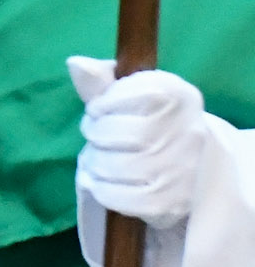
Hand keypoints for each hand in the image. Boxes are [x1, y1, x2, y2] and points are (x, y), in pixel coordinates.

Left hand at [71, 56, 210, 228]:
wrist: (191, 165)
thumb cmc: (150, 121)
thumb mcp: (131, 94)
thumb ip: (102, 81)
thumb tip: (76, 64)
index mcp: (177, 95)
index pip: (121, 96)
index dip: (100, 106)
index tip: (100, 110)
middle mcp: (187, 132)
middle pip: (114, 133)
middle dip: (94, 134)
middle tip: (97, 136)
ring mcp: (182, 170)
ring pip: (113, 166)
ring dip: (94, 162)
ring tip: (100, 158)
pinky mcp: (172, 202)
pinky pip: (119, 197)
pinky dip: (100, 189)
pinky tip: (102, 181)